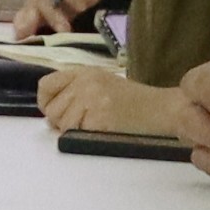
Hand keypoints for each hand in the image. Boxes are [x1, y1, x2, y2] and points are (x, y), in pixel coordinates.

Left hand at [34, 58, 183, 144]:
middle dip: (61, 122)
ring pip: (63, 125)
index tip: (54, 112)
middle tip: (82, 124)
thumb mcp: (102, 84)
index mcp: (84, 72)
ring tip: (95, 127)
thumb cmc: (134, 101)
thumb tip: (49, 112)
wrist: (163, 109)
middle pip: (52, 110)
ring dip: (74, 132)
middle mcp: (85, 83)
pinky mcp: (99, 118)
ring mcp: (92, 100)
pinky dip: (86, 138)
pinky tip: (103, 131)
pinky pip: (77, 134)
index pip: (46, 85)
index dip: (46, 102)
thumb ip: (75, 90)